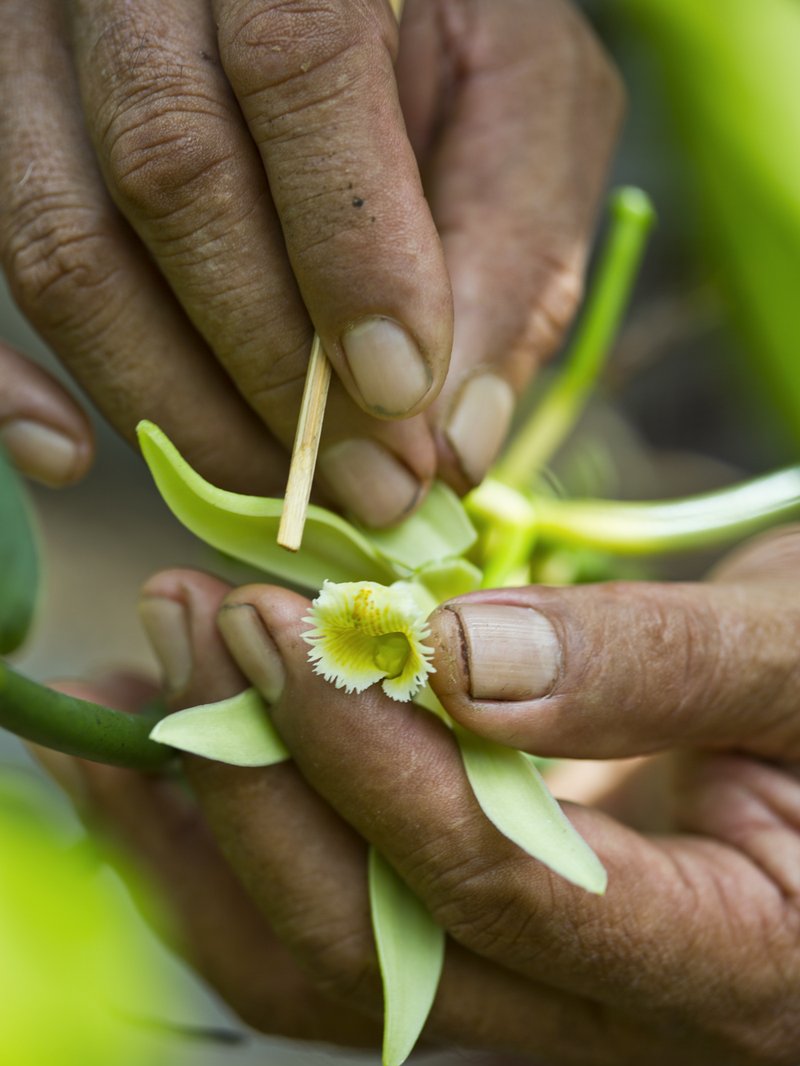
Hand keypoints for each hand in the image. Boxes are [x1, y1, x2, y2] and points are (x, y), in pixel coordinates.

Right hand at [0, 0, 621, 517]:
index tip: (404, 402)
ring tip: (278, 494)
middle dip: (272, 370)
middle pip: (168, 175)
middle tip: (368, 488)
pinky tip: (74, 458)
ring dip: (173, 404)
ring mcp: (37, 41)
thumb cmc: (451, 23)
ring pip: (62, 239)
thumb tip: (458, 440)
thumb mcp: (524, 95)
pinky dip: (9, 380)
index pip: (296, 65)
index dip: (348, 256)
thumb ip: (511, 241)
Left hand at [32, 528, 799, 1065]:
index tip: (271, 625)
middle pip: (380, 949)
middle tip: (184, 621)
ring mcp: (534, 998)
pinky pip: (321, 932)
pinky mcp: (474, 948)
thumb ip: (652, 662)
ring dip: (204, 829)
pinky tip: (166, 753)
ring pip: (322, 968)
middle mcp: (614, 1019)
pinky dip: (229, 846)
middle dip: (259, 782)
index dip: (372, 760)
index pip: (502, 888)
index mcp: (731, 964)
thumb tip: (458, 660)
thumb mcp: (796, 655)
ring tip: (127, 688)